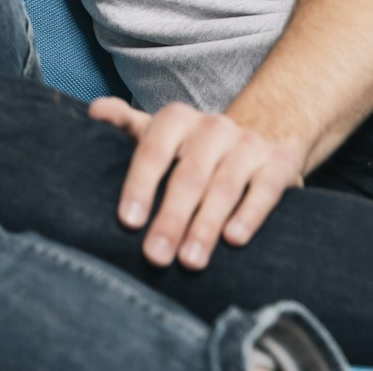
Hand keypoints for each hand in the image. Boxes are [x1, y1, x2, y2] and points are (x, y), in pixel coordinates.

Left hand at [91, 97, 304, 269]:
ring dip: (205, 226)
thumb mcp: (160, 132)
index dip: (140, 185)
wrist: (264, 130)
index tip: (128, 222)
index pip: (153, 150)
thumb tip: (94, 110)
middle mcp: (213, 127)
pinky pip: (264, 189)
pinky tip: (234, 240)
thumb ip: (125, 123)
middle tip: (155, 256)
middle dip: (171, 218)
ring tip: (190, 261)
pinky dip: (249, 214)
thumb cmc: (194, 145)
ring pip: (224, 186)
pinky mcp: (278, 162)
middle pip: (188, 175)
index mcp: (177, 119)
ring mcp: (247, 143)